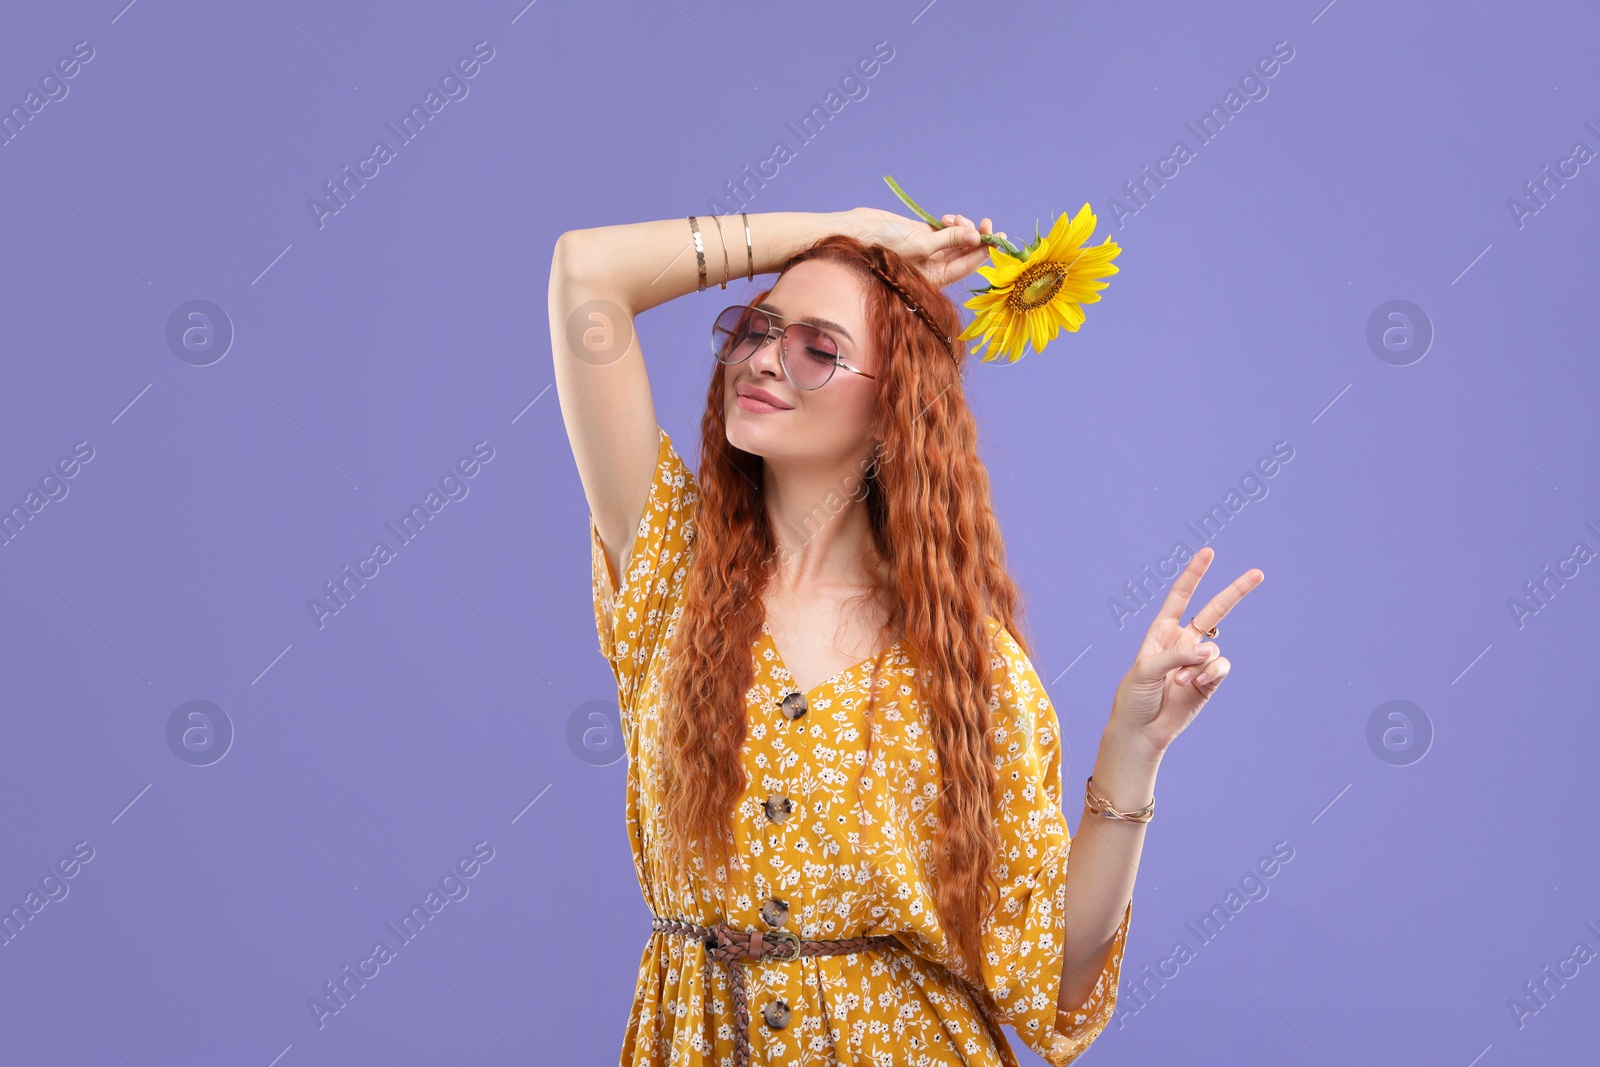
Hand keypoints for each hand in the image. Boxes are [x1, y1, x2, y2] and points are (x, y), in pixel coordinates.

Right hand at [839, 206, 1003, 289]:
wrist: (857, 233)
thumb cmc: (884, 247)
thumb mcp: (921, 246)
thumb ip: (950, 241)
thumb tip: (977, 238)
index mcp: (935, 278)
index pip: (966, 266)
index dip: (984, 252)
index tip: (998, 238)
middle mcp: (934, 266)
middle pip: (965, 253)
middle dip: (977, 238)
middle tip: (987, 223)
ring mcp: (929, 250)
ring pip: (957, 239)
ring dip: (963, 228)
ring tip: (957, 219)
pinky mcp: (922, 234)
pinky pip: (945, 230)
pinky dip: (951, 223)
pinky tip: (947, 218)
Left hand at [1108, 546, 1264, 758]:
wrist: (1141, 730)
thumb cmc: (1135, 697)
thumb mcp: (1146, 669)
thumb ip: (1177, 655)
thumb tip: (1209, 651)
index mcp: (1161, 632)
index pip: (1180, 597)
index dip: (1194, 574)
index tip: (1208, 552)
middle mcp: (1183, 642)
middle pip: (1214, 611)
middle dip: (1235, 592)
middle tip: (1258, 574)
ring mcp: (1198, 662)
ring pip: (1214, 649)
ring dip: (1200, 664)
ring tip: (1181, 682)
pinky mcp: (1209, 681)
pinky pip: (1220, 668)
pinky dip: (1210, 674)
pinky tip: (1195, 685)